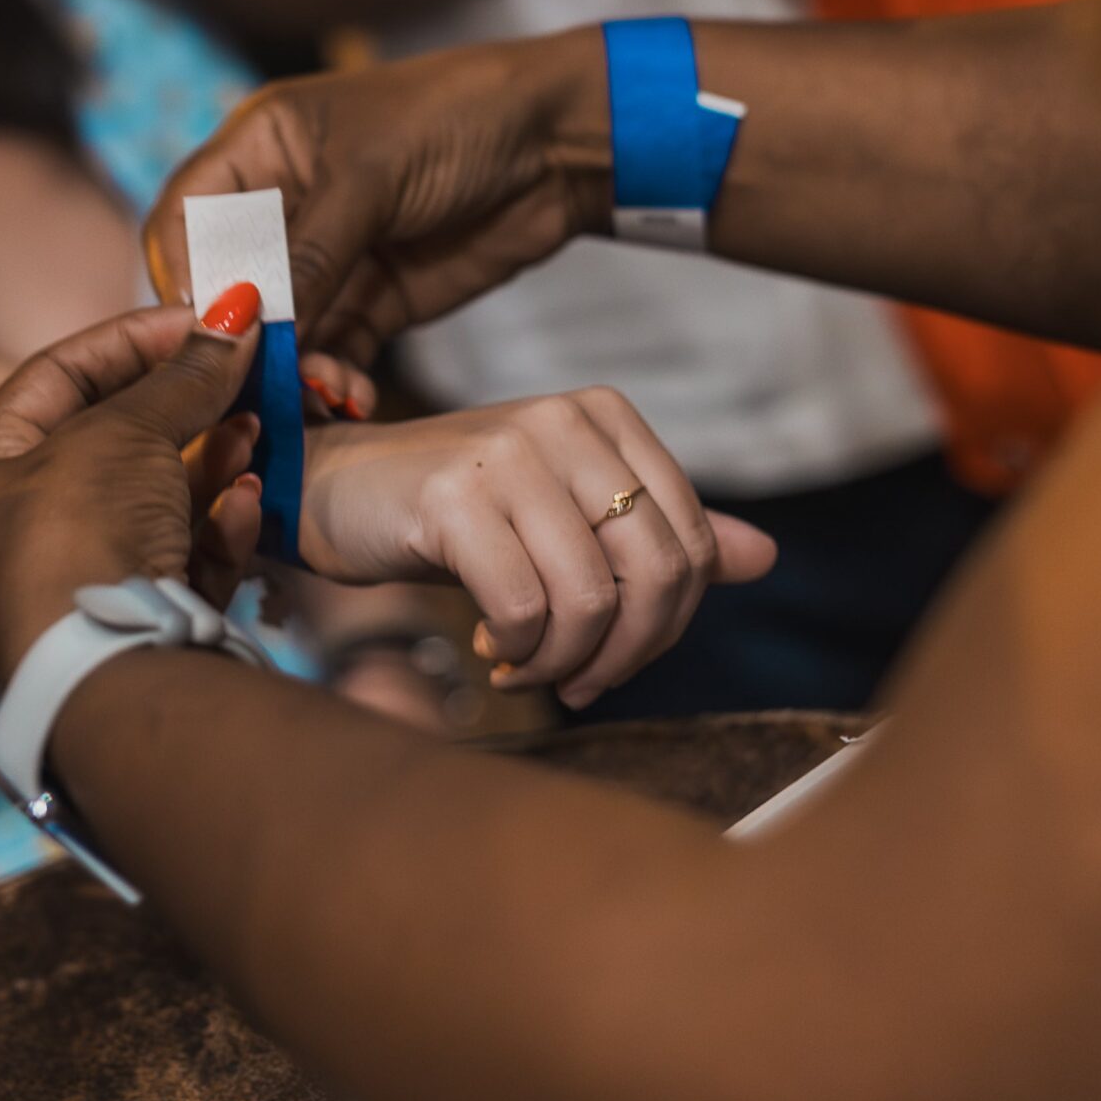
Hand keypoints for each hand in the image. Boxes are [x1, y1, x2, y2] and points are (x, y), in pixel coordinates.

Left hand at [0, 303, 263, 679]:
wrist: (108, 673)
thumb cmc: (82, 532)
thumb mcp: (126, 432)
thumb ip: (183, 374)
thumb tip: (235, 316)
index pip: (54, 376)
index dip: (126, 339)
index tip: (197, 318)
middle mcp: (29, 528)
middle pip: (114, 437)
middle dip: (182, 400)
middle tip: (241, 368)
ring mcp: (88, 578)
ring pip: (160, 496)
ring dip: (213, 456)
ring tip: (256, 428)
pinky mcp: (145, 622)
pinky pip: (186, 555)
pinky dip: (221, 523)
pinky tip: (249, 501)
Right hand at [146, 28, 613, 366]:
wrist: (561, 142)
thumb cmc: (458, 118)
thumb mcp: (371, 177)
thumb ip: (305, 254)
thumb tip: (242, 326)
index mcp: (258, 148)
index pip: (182, 220)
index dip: (183, 279)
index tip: (202, 333)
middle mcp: (280, 205)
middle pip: (224, 289)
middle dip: (237, 341)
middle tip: (254, 388)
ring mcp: (327, 259)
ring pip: (277, 333)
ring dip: (289, 371)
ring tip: (320, 395)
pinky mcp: (373, 300)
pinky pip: (330, 353)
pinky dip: (331, 381)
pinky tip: (349, 399)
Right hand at [300, 396, 775, 709]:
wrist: (337, 490)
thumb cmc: (460, 511)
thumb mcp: (566, 514)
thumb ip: (657, 534)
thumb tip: (764, 557)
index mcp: (606, 418)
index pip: (691, 541)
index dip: (668, 625)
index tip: (618, 658)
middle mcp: (564, 421)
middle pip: (654, 571)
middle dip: (625, 653)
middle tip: (580, 683)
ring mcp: (509, 452)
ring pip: (591, 600)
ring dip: (564, 663)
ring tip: (527, 668)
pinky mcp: (454, 495)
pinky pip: (524, 608)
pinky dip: (519, 653)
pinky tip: (492, 647)